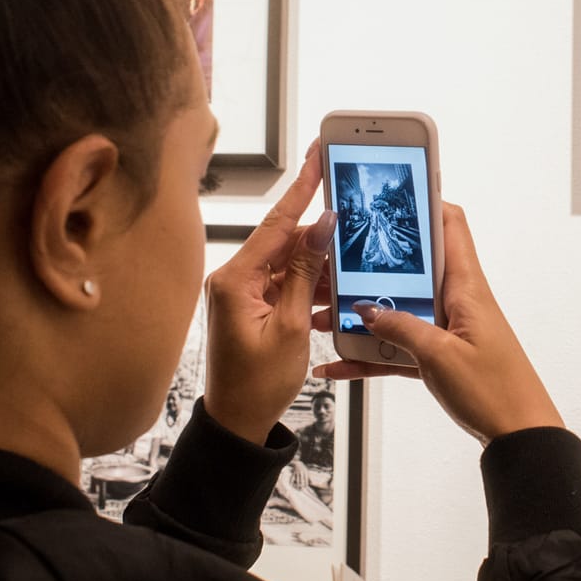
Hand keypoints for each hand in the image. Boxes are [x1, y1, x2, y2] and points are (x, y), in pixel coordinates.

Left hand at [203, 142, 330, 442]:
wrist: (237, 422)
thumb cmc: (257, 385)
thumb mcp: (292, 325)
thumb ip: (306, 272)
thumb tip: (321, 226)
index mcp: (234, 280)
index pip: (276, 224)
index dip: (302, 189)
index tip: (317, 158)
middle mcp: (232, 279)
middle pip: (283, 240)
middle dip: (318, 232)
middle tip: (349, 210)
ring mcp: (239, 293)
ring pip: (287, 262)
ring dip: (317, 264)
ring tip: (347, 262)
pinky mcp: (248, 306)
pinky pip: (283, 283)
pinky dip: (307, 285)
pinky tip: (331, 287)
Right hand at [313, 204, 562, 444]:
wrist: (519, 435)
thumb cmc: (495, 390)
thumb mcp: (441, 355)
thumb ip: (401, 328)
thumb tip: (366, 309)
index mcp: (466, 287)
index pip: (450, 225)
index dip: (424, 202)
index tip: (388, 195)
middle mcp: (456, 300)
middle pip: (409, 269)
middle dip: (369, 267)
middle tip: (331, 266)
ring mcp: (446, 329)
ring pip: (397, 310)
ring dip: (361, 315)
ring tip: (321, 317)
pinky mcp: (439, 357)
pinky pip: (397, 348)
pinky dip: (369, 355)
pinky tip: (337, 364)